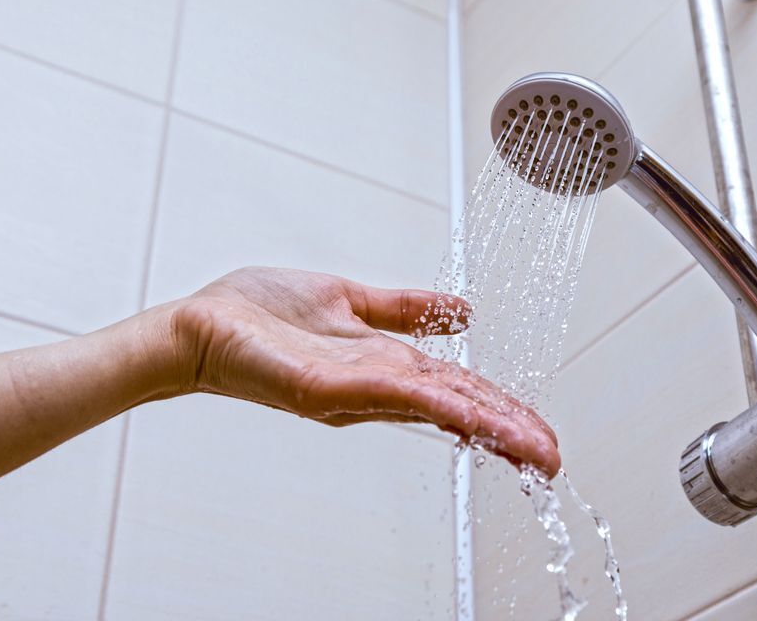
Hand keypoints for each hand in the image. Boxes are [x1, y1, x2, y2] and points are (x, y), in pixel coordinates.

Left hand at [164, 267, 559, 475]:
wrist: (200, 324)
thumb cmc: (260, 315)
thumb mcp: (349, 299)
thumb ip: (405, 307)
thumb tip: (465, 311)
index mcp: (385, 364)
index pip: (459, 390)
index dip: (504, 409)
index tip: (544, 431)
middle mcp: (375, 387)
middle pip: (456, 409)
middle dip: (510, 432)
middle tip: (556, 457)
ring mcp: (352, 394)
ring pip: (434, 408)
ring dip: (487, 428)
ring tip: (532, 449)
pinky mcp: (322, 389)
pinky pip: (388, 393)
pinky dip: (433, 404)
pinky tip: (468, 413)